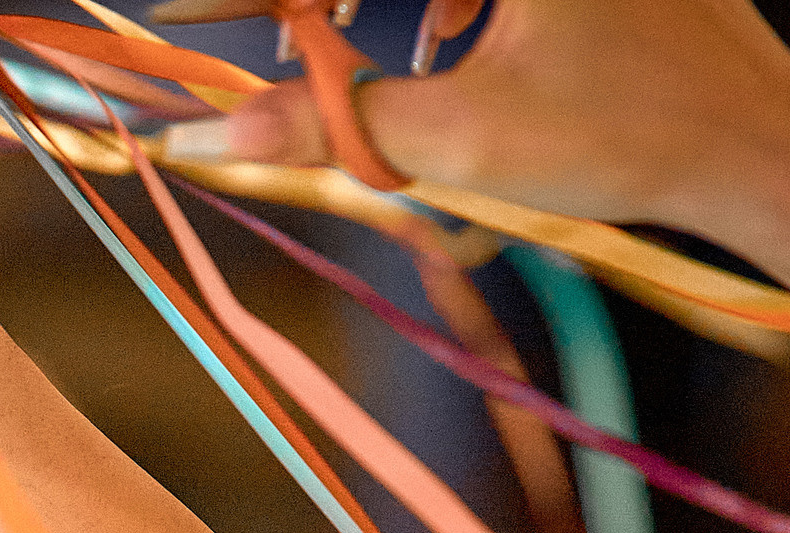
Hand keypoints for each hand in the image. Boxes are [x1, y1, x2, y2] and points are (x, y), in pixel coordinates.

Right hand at [160, 0, 789, 260]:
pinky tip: (437, 40)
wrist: (755, 142)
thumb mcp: (460, 138)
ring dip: (369, 0)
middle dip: (308, 7)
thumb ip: (327, 127)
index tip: (178, 19)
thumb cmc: (625, 138)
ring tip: (351, 45)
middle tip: (264, 43)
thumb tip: (207, 138)